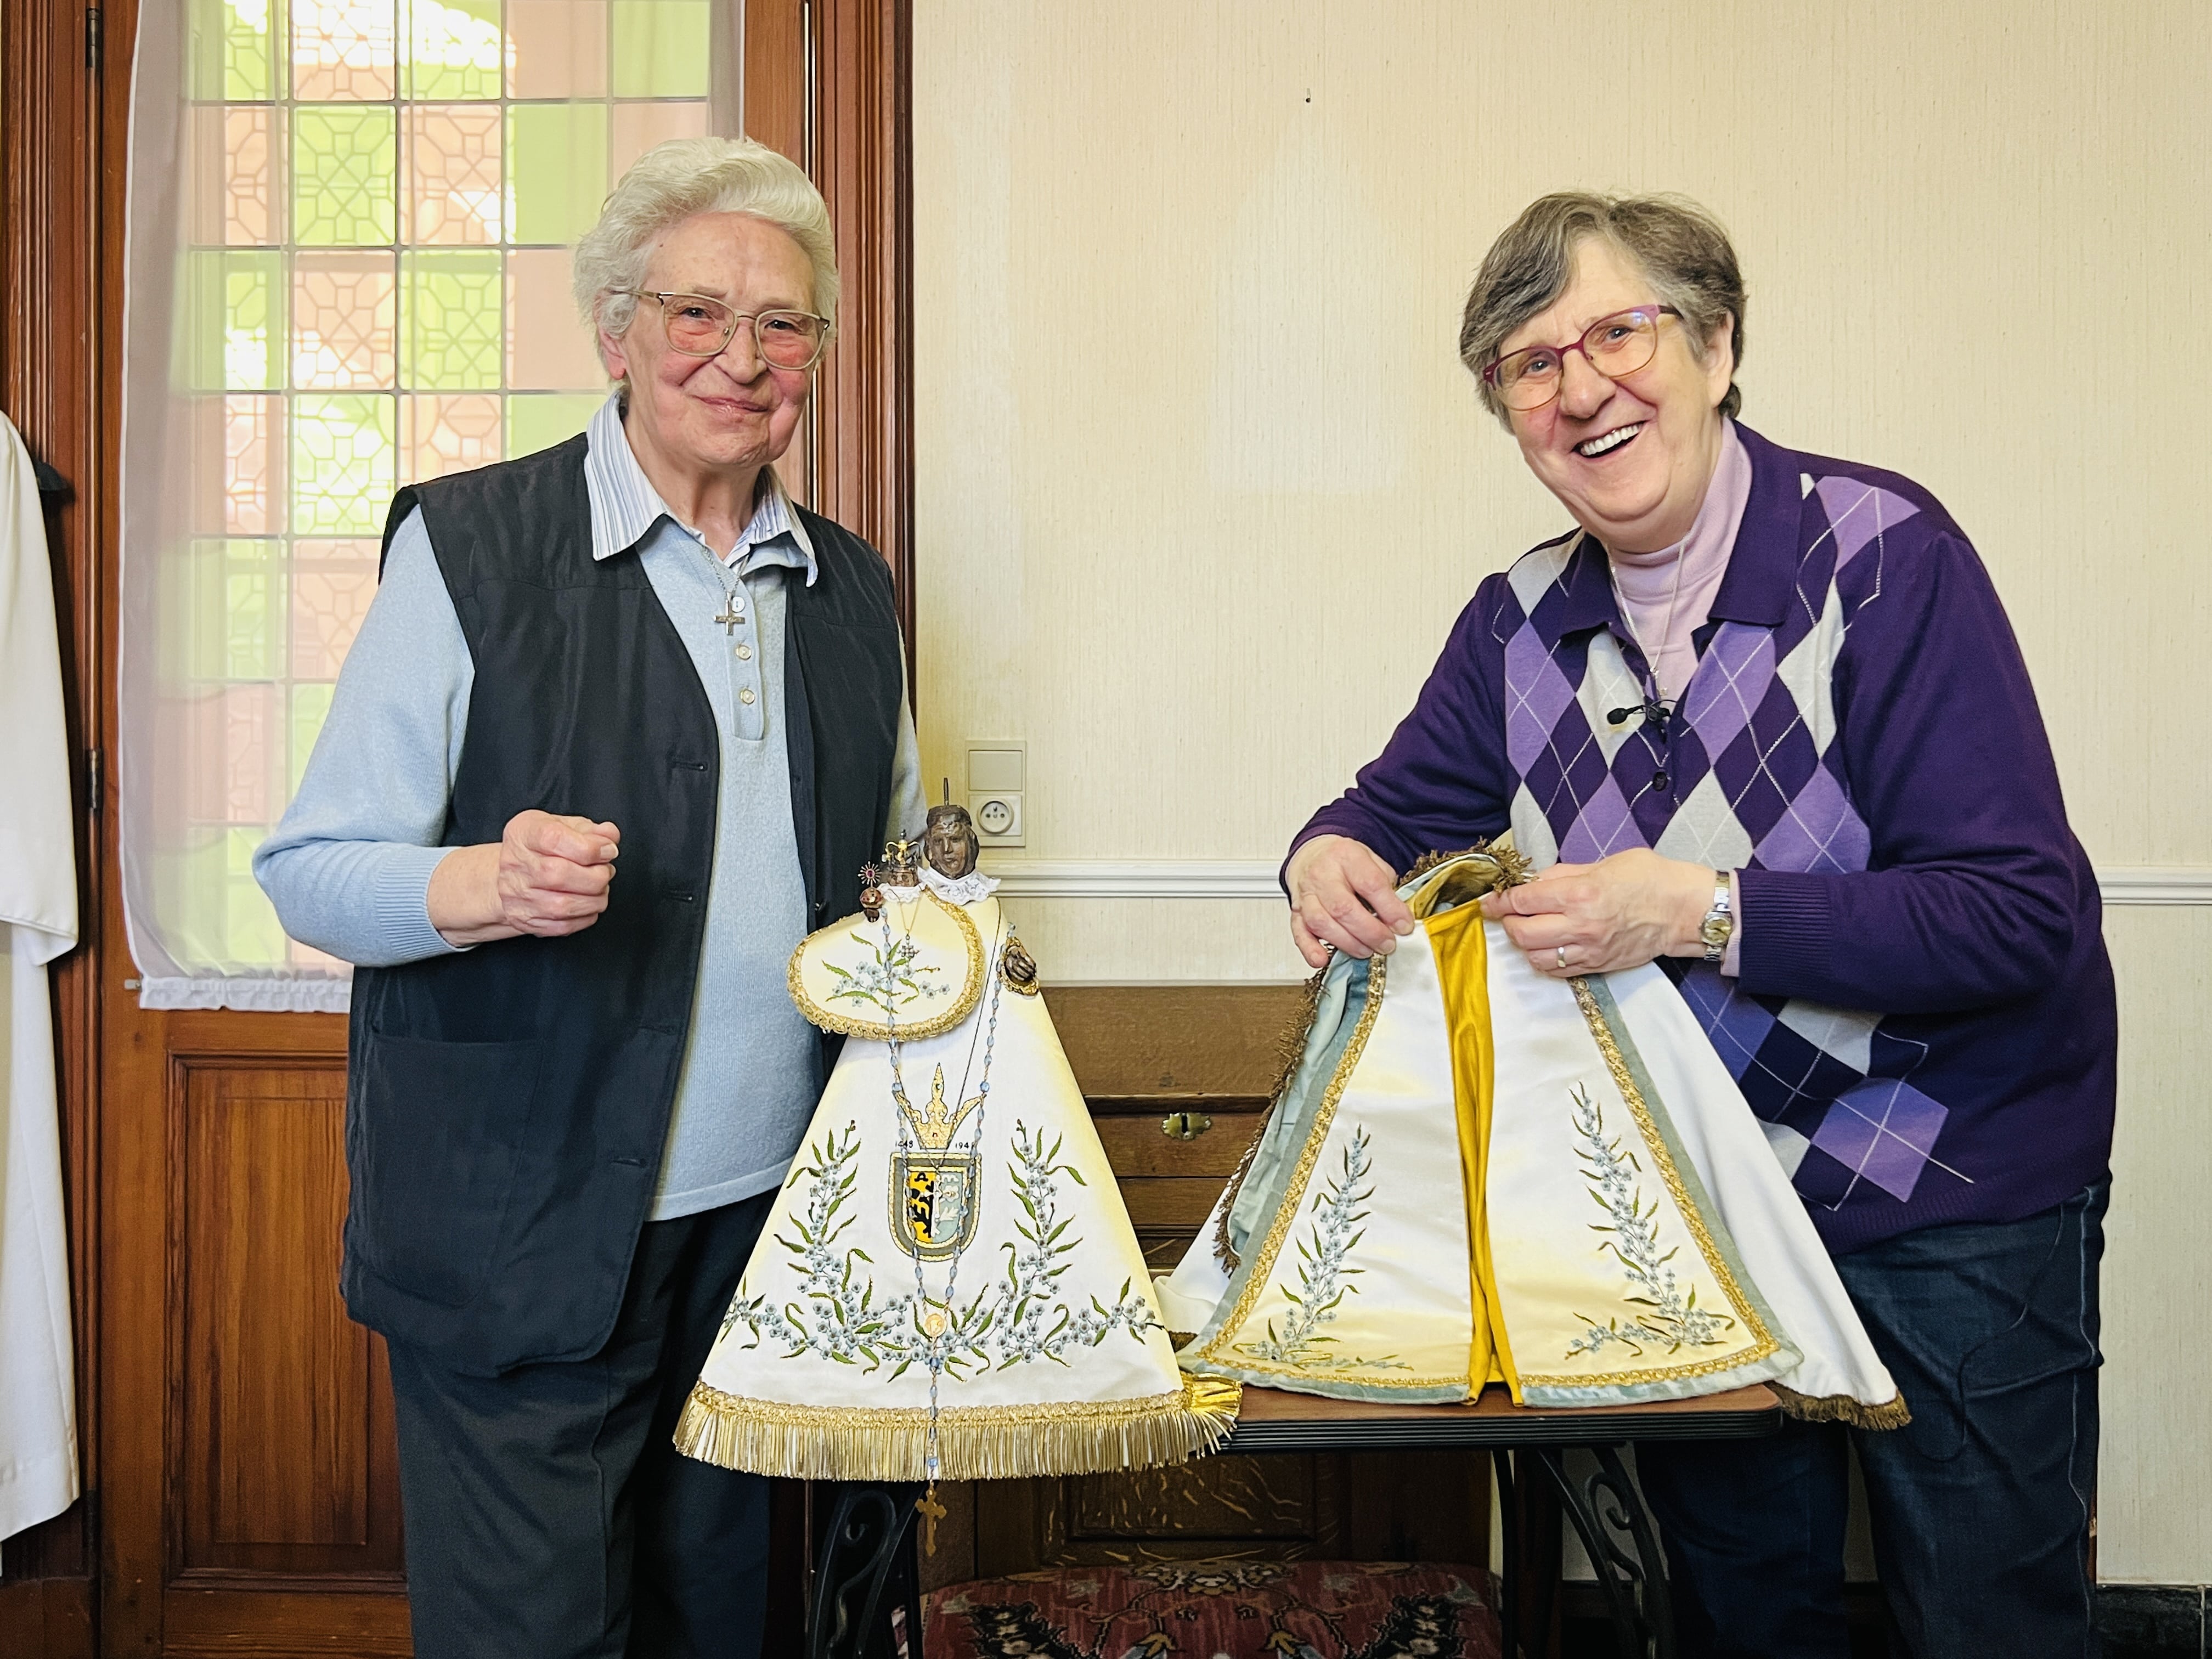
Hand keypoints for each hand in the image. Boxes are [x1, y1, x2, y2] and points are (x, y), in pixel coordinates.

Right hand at [427, 810, 621, 945]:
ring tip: (599, 888)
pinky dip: (586, 916)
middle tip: (605, 871)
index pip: (554, 839)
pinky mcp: (525, 920)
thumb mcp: (565, 826)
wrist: (515, 874)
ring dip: (595, 898)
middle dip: (596, 875)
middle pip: (559, 874)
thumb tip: (609, 836)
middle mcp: (515, 864)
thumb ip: (591, 830)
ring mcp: (516, 895)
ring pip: (563, 906)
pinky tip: (588, 903)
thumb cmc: (543, 848)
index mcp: (523, 833)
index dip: (591, 847)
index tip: (608, 850)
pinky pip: (563, 926)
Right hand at [1285, 835, 1414, 968]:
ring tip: (1366, 951)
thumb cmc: (1343, 861)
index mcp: (1346, 857)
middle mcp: (1322, 875)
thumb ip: (1385, 885)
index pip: (1370, 884)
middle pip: (1344, 908)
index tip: (1404, 926)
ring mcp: (1306, 894)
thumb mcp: (1371, 860)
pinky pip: (1299, 933)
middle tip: (1387, 944)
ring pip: (1321, 923)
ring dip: (1348, 943)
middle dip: (1370, 932)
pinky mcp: (1296, 912)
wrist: (1312, 855)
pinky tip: (1323, 959)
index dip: (1390, 909)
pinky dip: (1310, 949)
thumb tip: (1398, 917)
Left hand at [1478, 848, 1714, 977]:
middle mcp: (1581, 925)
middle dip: (1508, 922)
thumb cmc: (1648, 878)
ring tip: (1530, 929)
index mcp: (1580, 893)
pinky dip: (1544, 960)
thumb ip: (1562, 874)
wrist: (1682, 909)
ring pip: (1535, 957)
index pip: (1523, 901)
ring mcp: (1589, 949)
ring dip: (1525, 944)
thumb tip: (1532, 882)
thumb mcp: (1602, 863)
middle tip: (1511, 913)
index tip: (1490, 901)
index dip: (1500, 901)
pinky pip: (1558, 970)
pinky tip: (1547, 946)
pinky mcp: (1597, 965)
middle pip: (1522, 933)